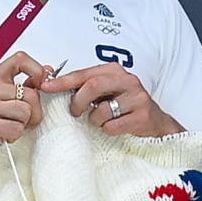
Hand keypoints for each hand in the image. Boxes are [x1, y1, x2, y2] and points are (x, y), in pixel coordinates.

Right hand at [0, 51, 46, 170]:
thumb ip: (21, 85)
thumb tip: (47, 72)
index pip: (20, 59)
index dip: (37, 70)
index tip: (39, 85)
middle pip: (31, 95)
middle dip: (35, 113)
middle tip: (25, 121)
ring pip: (25, 112)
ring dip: (23, 126)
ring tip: (10, 128)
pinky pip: (16, 128)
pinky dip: (14, 136)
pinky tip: (3, 136)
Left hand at [41, 62, 182, 136]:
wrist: (155, 123)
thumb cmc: (124, 106)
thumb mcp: (105, 91)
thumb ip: (84, 86)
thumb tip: (52, 83)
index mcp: (114, 71)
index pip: (84, 74)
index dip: (63, 81)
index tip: (46, 87)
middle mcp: (128, 80)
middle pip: (92, 87)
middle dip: (78, 102)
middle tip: (75, 112)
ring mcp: (137, 98)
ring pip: (102, 110)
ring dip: (95, 120)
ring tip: (100, 121)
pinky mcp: (143, 116)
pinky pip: (113, 126)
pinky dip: (107, 130)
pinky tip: (114, 127)